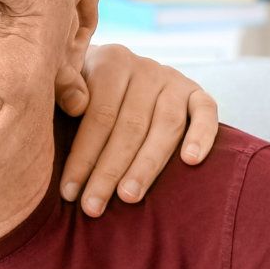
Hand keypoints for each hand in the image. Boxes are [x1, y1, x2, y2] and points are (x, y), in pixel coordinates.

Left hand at [55, 44, 218, 217]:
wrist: (115, 71)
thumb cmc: (83, 90)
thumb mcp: (67, 82)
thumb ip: (63, 88)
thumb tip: (75, 105)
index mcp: (111, 61)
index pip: (99, 116)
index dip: (83, 157)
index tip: (69, 192)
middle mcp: (145, 67)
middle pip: (130, 126)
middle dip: (109, 171)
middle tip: (93, 207)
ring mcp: (173, 79)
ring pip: (166, 126)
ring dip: (147, 166)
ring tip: (129, 197)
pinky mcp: (197, 92)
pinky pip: (206, 111)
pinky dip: (202, 135)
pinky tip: (190, 162)